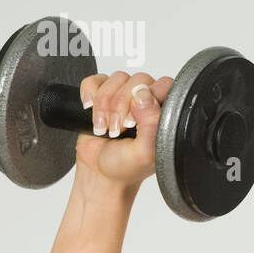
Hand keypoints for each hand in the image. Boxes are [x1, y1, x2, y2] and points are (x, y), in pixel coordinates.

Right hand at [75, 71, 174, 188]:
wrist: (100, 173)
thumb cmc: (126, 166)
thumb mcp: (144, 152)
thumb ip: (151, 124)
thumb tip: (143, 95)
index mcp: (164, 112)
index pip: (163, 85)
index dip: (146, 99)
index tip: (133, 122)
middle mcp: (146, 101)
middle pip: (138, 80)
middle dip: (121, 105)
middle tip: (117, 129)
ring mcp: (123, 96)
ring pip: (116, 79)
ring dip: (104, 104)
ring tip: (104, 128)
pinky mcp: (101, 94)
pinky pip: (94, 80)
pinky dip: (89, 94)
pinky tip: (90, 111)